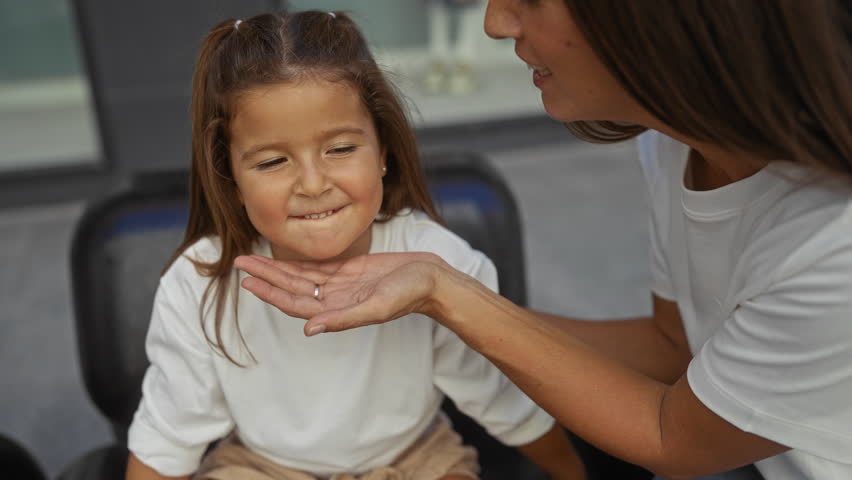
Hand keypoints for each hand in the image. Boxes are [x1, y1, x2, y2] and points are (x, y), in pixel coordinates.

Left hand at [234, 252, 447, 335]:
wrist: (431, 279)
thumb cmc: (409, 294)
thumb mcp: (377, 306)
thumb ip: (343, 319)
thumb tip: (309, 331)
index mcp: (337, 311)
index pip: (295, 303)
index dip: (270, 293)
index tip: (248, 281)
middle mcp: (335, 299)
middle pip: (291, 288)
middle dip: (266, 276)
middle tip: (239, 262)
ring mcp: (341, 286)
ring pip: (301, 277)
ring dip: (277, 268)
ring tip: (253, 258)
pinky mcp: (350, 271)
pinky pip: (317, 268)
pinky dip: (298, 262)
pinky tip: (282, 256)